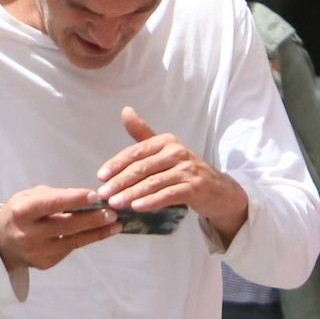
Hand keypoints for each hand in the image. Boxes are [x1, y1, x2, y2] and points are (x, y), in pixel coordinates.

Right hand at [0, 185, 120, 271]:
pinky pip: (70, 249)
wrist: (1, 242)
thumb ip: (57, 196)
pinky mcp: (46, 263)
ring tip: (116, 224)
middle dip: (92, 219)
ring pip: (74, 241)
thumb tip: (87, 198)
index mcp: (22, 212)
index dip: (74, 200)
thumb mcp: (31, 197)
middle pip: (66, 226)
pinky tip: (102, 232)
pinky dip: (87, 239)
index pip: (51, 204)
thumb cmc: (22, 212)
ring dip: (98, 232)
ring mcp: (37, 252)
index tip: (95, 196)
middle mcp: (28, 234)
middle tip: (113, 212)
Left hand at [95, 106, 248, 244]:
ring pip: (153, 183)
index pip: (136, 152)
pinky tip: (137, 208)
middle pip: (142, 168)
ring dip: (131, 194)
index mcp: (166, 141)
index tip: (101, 176)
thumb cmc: (185, 171)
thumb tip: (125, 110)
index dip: (116, 164)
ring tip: (115, 203)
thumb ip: (143, 134)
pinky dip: (151, 202)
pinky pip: (168, 195)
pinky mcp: (194, 187)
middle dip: (120, 182)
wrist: (218, 190)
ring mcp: (187, 169)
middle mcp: (177, 152)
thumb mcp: (165, 151)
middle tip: (103, 194)